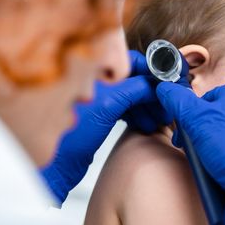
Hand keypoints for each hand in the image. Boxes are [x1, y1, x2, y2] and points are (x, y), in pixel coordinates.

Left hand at [41, 50, 164, 203]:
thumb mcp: (109, 104)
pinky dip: (137, 112)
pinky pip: (125, 105)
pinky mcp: (99, 112)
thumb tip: (156, 83)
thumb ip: (135, 87)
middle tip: (164, 108)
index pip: (131, 60)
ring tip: (158, 120)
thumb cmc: (72, 133)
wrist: (57, 164)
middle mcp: (94, 78)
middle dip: (151, 91)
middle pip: (134, 77)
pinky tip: (146, 124)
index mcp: (93, 68)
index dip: (151, 72)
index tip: (166, 85)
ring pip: (131, 93)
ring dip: (147, 105)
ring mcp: (98, 96)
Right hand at [156, 77, 224, 224]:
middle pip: (221, 112)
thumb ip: (178, 101)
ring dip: (218, 140)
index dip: (194, 112)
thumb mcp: (195, 119)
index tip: (188, 127)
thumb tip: (166, 89)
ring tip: (210, 157)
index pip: (208, 95)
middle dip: (204, 128)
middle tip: (196, 143)